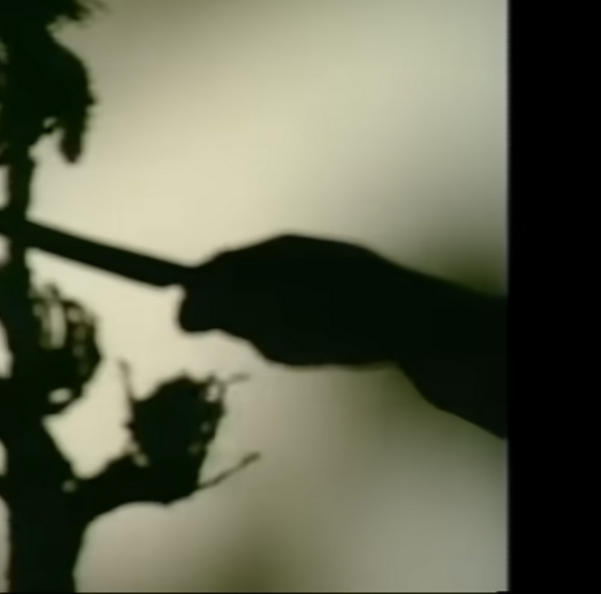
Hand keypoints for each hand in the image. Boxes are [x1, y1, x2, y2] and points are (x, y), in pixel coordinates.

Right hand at [177, 235, 436, 367]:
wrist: (415, 327)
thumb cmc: (335, 315)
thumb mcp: (268, 311)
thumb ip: (225, 308)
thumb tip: (185, 310)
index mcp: (278, 250)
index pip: (221, 265)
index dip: (200, 293)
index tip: (188, 323)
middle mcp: (297, 260)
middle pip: (243, 290)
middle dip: (243, 320)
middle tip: (264, 338)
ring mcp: (322, 281)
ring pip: (272, 314)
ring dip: (273, 334)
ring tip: (299, 347)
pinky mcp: (343, 308)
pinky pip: (301, 327)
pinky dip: (301, 342)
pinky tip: (321, 349)